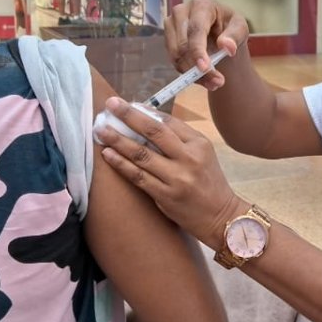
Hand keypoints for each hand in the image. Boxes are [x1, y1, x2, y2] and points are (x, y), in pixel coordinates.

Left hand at [97, 97, 243, 245]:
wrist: (221, 217)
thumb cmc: (209, 183)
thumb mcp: (203, 155)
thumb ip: (180, 140)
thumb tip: (147, 122)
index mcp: (199, 144)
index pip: (168, 122)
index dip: (145, 111)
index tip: (127, 104)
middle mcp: (188, 158)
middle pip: (154, 132)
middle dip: (129, 116)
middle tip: (111, 104)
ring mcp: (177, 177)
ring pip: (141, 154)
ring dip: (118, 140)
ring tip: (101, 130)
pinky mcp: (165, 195)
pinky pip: (138, 176)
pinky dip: (121, 164)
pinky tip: (107, 154)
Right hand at [165, 0, 248, 90]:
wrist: (219, 33)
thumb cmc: (230, 27)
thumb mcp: (240, 28)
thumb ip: (235, 36)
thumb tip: (227, 47)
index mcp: (201, 5)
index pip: (196, 30)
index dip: (198, 50)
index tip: (204, 68)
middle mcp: (181, 12)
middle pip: (183, 45)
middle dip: (198, 68)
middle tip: (218, 82)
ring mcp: (171, 25)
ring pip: (176, 56)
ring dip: (193, 74)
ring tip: (214, 82)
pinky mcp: (168, 39)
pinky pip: (174, 61)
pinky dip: (188, 73)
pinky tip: (204, 78)